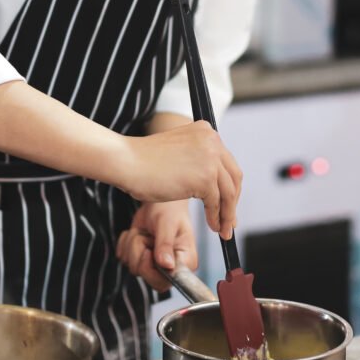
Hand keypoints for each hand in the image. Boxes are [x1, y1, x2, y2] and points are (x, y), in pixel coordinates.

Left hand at [116, 200, 198, 291]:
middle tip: (146, 237)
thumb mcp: (167, 223)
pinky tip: (138, 233)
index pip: (167, 281)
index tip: (149, 251)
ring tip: (144, 232)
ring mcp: (155, 266)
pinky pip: (124, 259)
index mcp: (186, 262)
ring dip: (133, 246)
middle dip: (139, 255)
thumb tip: (166, 265)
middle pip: (147, 277)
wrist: (158, 202)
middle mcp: (172, 268)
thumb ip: (165, 244)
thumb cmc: (169, 209)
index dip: (152, 271)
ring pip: (133, 267)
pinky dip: (126, 244)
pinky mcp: (140, 260)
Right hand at [120, 121, 240, 238]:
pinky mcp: (205, 177)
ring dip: (226, 213)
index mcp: (206, 131)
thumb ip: (197, 161)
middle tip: (230, 220)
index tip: (228, 202)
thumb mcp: (178, 152)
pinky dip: (215, 216)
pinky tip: (212, 226)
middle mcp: (212, 141)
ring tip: (222, 229)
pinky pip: (216, 202)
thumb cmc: (143, 162)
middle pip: (234, 176)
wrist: (126, 161)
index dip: (230, 185)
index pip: (227, 162)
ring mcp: (210, 158)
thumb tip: (214, 187)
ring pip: (228, 192)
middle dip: (232, 201)